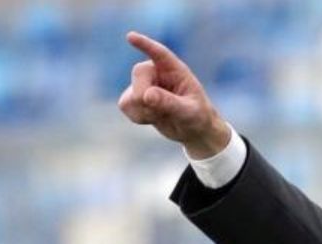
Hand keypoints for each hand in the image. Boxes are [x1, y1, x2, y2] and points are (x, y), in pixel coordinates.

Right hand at [118, 31, 231, 158]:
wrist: (191, 129)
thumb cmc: (197, 116)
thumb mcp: (188, 112)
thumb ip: (169, 102)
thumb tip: (147, 95)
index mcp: (175, 69)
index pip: (159, 53)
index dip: (145, 44)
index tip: (131, 37)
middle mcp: (157, 72)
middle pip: (138, 73)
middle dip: (144, 95)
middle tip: (160, 111)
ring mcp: (144, 83)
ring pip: (129, 94)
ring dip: (143, 111)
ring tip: (162, 115)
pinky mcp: (134, 96)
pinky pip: (125, 105)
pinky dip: (138, 116)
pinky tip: (152, 118)